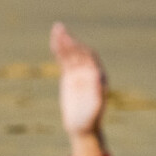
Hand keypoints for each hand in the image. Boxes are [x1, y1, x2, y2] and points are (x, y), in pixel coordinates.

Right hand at [50, 23, 106, 155]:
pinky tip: (54, 42)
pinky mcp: (70, 77)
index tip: (71, 41)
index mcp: (98, 76)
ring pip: (71, 54)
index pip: (89, 58)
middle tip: (60, 29)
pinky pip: (64, 61)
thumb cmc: (90, 120)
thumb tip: (100, 82)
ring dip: (64, 42)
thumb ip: (98, 95)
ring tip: (56, 28)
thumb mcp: (94, 109)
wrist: (83, 127)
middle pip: (79, 52)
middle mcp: (90, 72)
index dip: (80, 49)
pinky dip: (59, 51)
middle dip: (70, 41)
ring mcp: (79, 73)